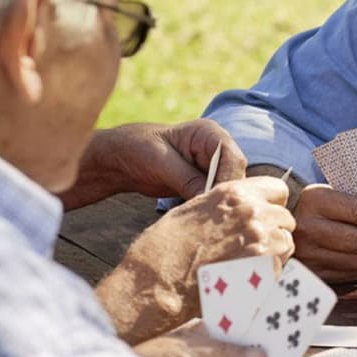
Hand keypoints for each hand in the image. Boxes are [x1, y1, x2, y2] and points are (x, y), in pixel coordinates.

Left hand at [60, 120, 246, 208]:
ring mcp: (212, 168)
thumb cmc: (138, 148)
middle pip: (234, 176)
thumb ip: (187, 179)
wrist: (121, 158)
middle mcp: (216, 149)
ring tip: (206, 222)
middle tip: (213, 218)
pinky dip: (208, 209)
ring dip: (217, 205)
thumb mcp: (161, 162)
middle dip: (224, 195)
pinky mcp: (203, 184)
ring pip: (227, 190)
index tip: (215, 201)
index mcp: (209, 133)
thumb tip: (208, 198)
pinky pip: (213, 198)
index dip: (228, 180)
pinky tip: (200, 221)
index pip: (232, 158)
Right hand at [97, 176, 294, 342]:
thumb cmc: (166, 247)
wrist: (157, 282)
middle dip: (274, 230)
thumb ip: (226, 205)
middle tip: (252, 246)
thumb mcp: (194, 209)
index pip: (278, 188)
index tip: (263, 215)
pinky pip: (280, 269)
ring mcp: (262, 242)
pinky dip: (267, 275)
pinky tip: (245, 279)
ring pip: (287, 244)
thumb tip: (241, 209)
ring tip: (247, 265)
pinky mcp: (265, 271)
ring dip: (274, 253)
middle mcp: (253, 213)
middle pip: (285, 218)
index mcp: (234, 193)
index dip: (272, 203)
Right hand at [293, 184, 356, 281]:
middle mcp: (308, 227)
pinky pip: (348, 274)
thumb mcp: (331, 193)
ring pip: (356, 261)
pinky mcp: (311, 272)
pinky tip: (355, 256)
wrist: (282, 221)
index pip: (356, 212)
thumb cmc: (317, 207)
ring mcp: (307, 252)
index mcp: (316, 200)